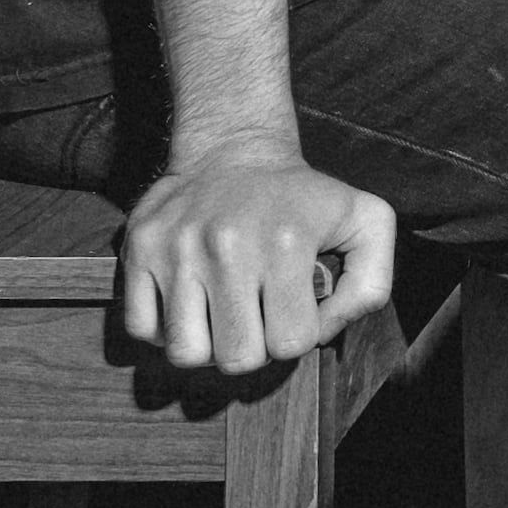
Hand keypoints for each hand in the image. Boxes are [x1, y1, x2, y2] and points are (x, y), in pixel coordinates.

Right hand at [117, 141, 398, 373]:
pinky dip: (165, 329)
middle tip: (257, 317)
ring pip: (185, 354)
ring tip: (223, 314)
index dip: (297, 335)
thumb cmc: (303, 197)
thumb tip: (325, 331)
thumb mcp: (366, 223)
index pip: (290, 344)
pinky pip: (141, 329)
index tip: (294, 308)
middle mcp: (227, 246)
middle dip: (253, 347)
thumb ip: (369, 285)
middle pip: (237, 359)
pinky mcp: (138, 248)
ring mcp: (177, 249)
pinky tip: (190, 304)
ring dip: (208, 345)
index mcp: (286, 244)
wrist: (235, 148)